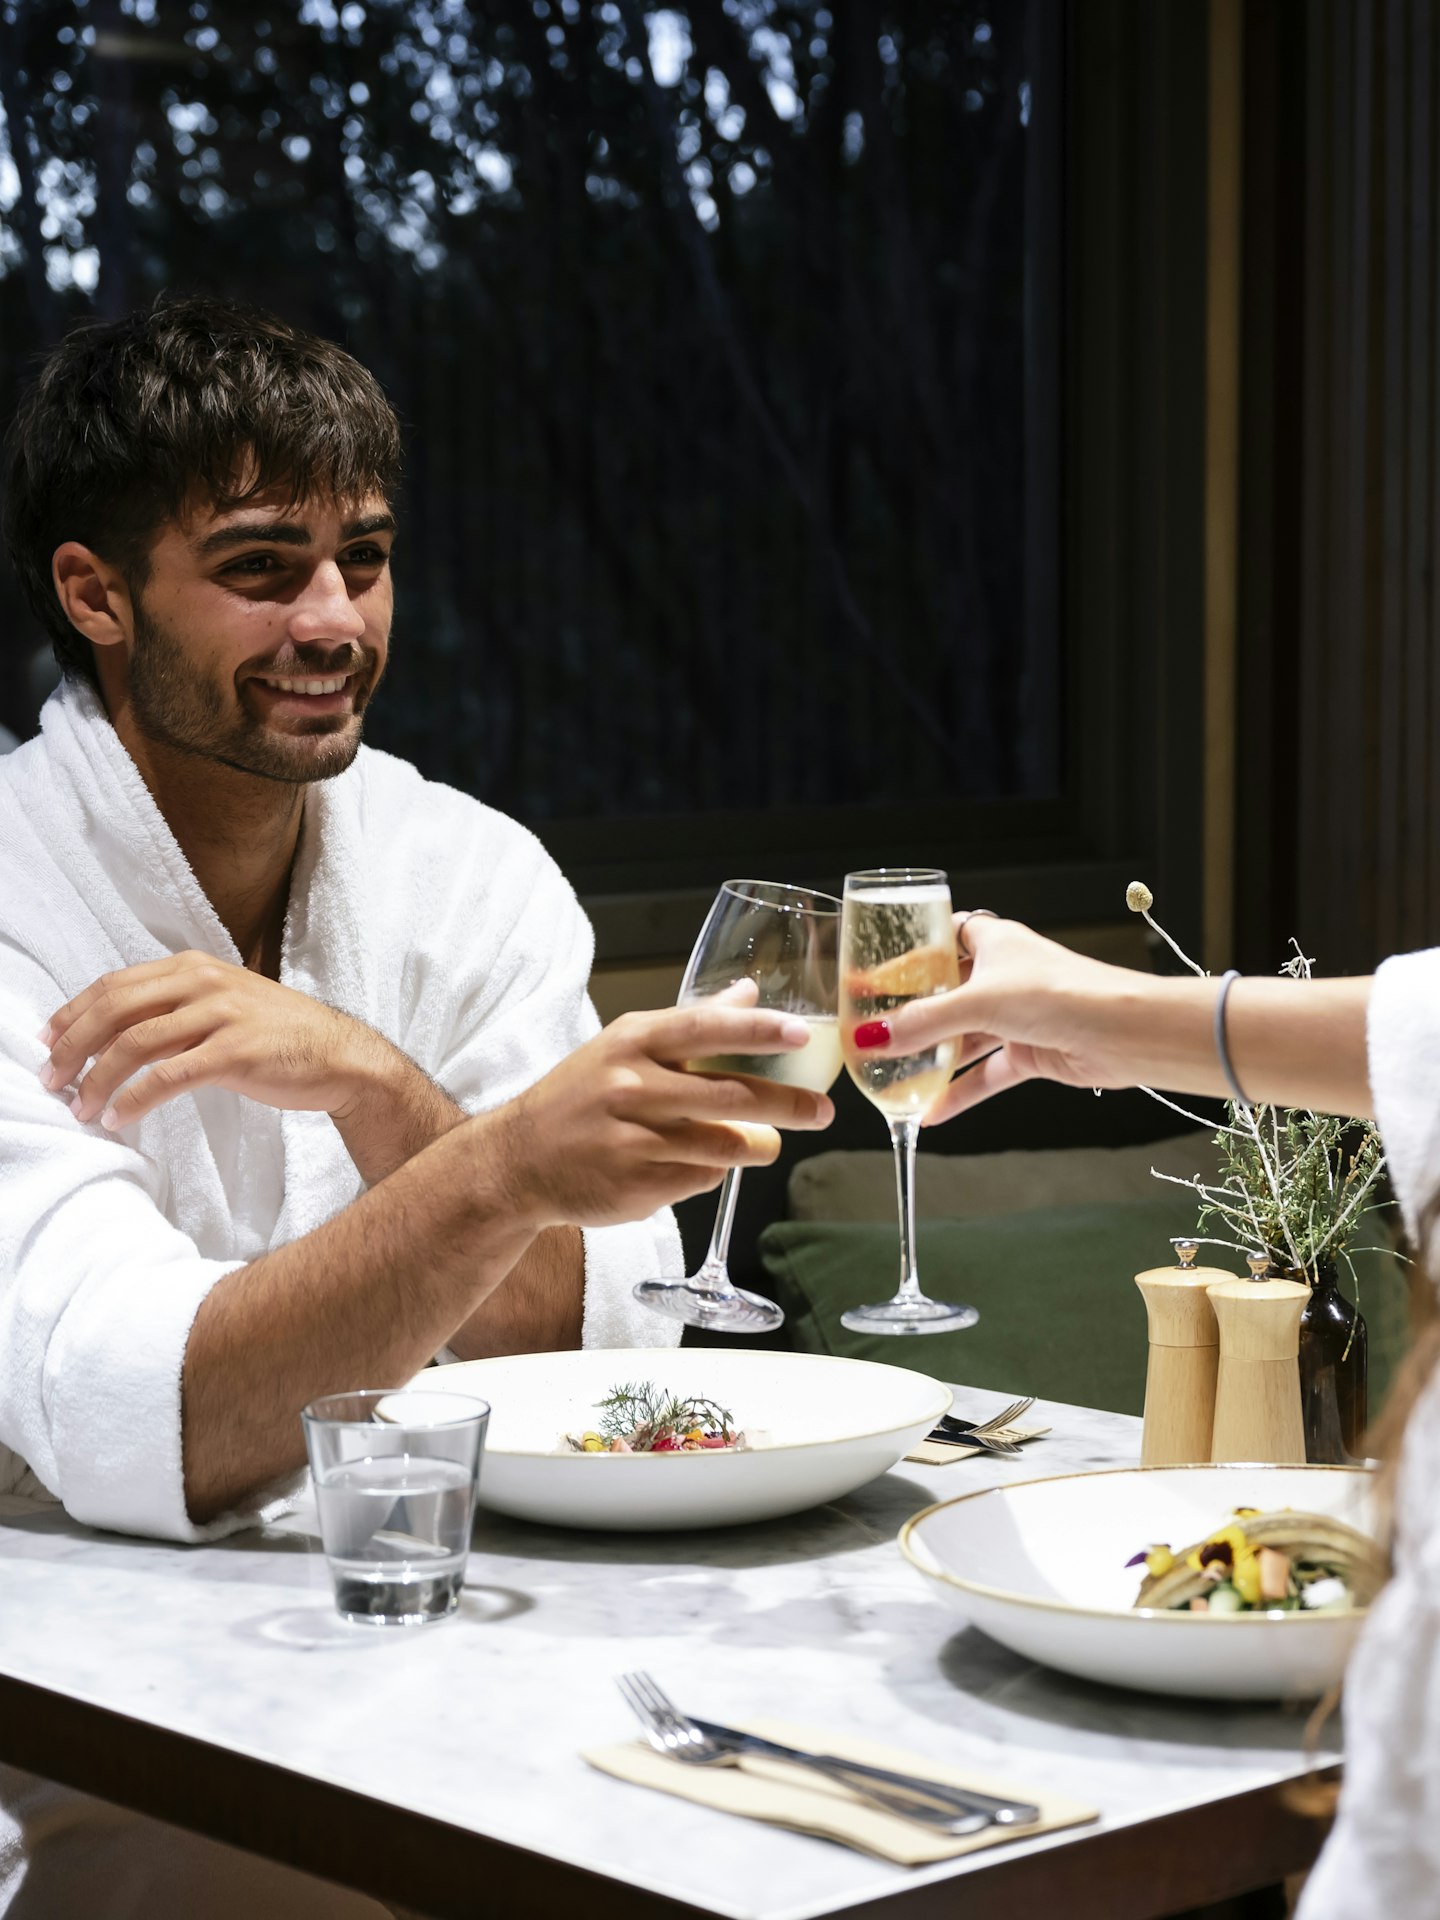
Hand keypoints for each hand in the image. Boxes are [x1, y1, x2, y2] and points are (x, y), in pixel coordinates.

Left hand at [39, 952, 402, 1131]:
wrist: (342, 1057)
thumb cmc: (280, 1036)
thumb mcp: (224, 1006)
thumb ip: (175, 1010)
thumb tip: (116, 1036)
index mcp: (195, 966)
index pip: (115, 984)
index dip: (72, 1013)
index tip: (47, 1042)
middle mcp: (204, 982)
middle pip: (115, 1009)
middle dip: (73, 1047)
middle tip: (51, 1079)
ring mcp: (222, 1015)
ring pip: (134, 1043)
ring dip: (97, 1080)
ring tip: (80, 1107)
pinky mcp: (235, 1053)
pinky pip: (167, 1077)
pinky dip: (133, 1099)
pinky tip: (118, 1118)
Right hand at [488, 1000, 835, 1227]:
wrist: (517, 1160)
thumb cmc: (580, 1096)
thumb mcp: (626, 1045)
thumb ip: (692, 1021)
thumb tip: (749, 991)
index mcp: (631, 1042)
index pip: (705, 1029)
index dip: (758, 1030)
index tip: (801, 1033)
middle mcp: (631, 1087)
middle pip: (729, 1096)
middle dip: (787, 1105)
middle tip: (822, 1111)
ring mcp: (633, 1140)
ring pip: (723, 1145)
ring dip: (758, 1145)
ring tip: (769, 1142)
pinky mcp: (637, 1186)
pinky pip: (700, 1179)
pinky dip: (713, 1172)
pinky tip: (703, 1164)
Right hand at [861, 915, 1139, 1124]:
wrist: (1124, 1032)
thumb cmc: (1062, 993)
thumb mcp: (979, 1002)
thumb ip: (924, 1022)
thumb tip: (873, 1038)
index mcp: (993, 941)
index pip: (941, 940)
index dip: (907, 957)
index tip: (872, 979)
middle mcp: (1004, 975)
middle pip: (947, 994)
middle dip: (912, 1016)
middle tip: (873, 1033)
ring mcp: (1018, 1016)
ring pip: (964, 1037)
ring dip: (932, 1059)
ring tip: (890, 1077)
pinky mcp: (1031, 1052)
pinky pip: (985, 1073)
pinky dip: (960, 1092)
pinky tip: (930, 1111)